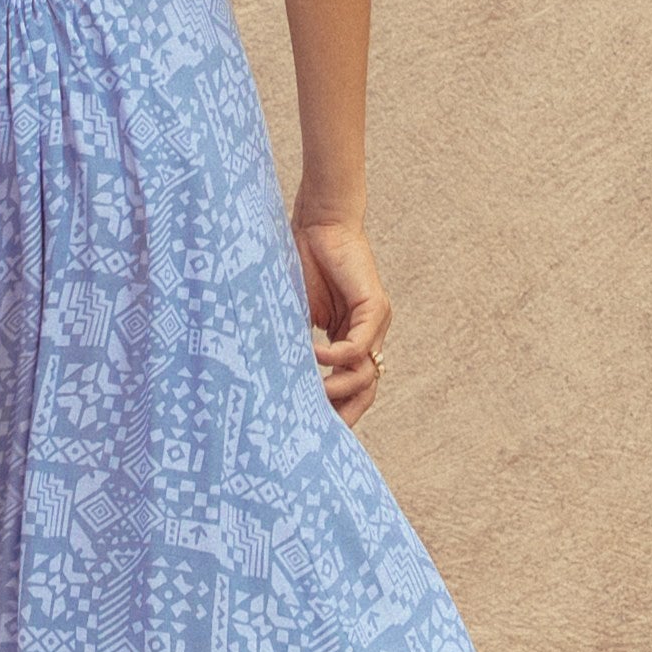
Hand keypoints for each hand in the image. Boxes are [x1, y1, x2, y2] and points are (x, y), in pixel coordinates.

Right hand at [292, 209, 390, 426]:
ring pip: (365, 374)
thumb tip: (275, 381)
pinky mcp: (375, 307)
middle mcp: (367, 335)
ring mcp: (374, 323)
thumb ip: (295, 345)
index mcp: (348, 338)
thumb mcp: (294, 315)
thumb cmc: (301, 261)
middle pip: (366, 389)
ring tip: (309, 392)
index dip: (336, 409)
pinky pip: (357, 347)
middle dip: (344, 413)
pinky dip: (335, 358)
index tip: (310, 429)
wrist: (317, 222)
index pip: (351, 386)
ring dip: (336, 388)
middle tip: (317, 430)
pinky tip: (312, 356)